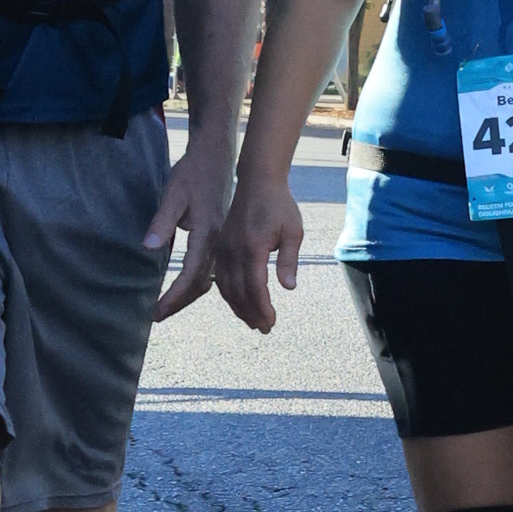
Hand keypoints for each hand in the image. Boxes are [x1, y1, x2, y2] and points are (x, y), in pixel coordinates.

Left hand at [145, 138, 242, 319]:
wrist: (216, 156)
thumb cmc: (193, 172)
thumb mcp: (173, 194)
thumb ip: (162, 222)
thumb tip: (148, 248)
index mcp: (207, 233)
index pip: (190, 274)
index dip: (174, 297)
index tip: (157, 312)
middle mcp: (218, 241)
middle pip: (202, 283)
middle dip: (180, 302)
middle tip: (157, 315)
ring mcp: (221, 240)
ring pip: (208, 278)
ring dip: (189, 296)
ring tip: (169, 307)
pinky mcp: (219, 236)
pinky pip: (211, 267)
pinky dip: (198, 283)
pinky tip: (186, 287)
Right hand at [211, 168, 306, 336]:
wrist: (258, 182)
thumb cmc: (280, 206)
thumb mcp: (293, 232)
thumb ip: (289, 260)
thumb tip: (288, 288)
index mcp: (252, 248)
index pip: (255, 287)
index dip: (262, 308)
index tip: (271, 323)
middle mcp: (233, 250)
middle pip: (238, 292)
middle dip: (251, 314)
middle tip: (264, 329)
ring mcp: (223, 249)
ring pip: (226, 287)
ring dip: (239, 308)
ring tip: (253, 321)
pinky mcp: (220, 247)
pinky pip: (220, 277)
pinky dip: (228, 294)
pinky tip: (238, 302)